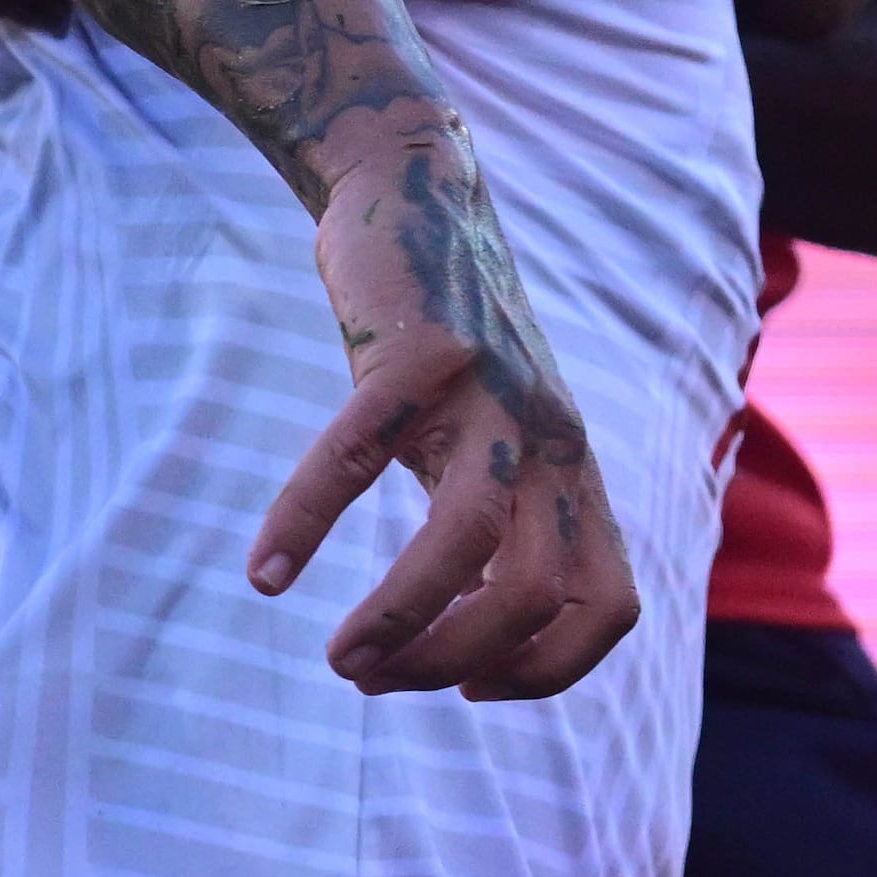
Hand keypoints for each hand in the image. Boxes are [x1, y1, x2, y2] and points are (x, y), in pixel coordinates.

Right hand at [244, 141, 639, 700]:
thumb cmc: (443, 341)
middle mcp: (547, 436)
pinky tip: (266, 571)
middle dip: (454, 661)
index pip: (610, 605)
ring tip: (343, 659)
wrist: (414, 190)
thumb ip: (499, 516)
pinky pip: (358, 459)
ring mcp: (490, 391)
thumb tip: (466, 635)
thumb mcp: (493, 434)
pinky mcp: (419, 351)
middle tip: (376, 676)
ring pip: (468, 541)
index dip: (550, 669)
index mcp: (571, 468)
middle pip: (536, 593)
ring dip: (403, 622)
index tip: (470, 686)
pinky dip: (306, 524)